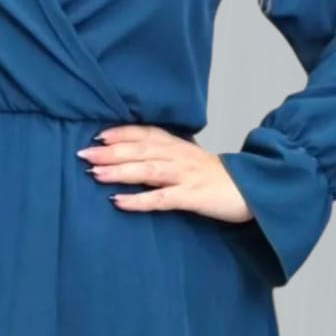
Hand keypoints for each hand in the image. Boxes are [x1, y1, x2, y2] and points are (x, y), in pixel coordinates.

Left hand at [75, 125, 253, 222]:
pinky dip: (139, 200)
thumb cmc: (215, 176)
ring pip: (147, 170)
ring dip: (120, 171)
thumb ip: (163, 155)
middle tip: (83, 153)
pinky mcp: (192, 197)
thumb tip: (130, 158)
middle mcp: (178, 156)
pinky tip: (119, 202)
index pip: (145, 133)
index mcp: (177, 145)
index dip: (121, 133)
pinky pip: (161, 199)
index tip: (97, 135)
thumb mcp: (188, 158)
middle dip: (111, 151)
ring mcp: (185, 176)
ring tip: (95, 173)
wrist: (252, 188)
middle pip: (140, 149)